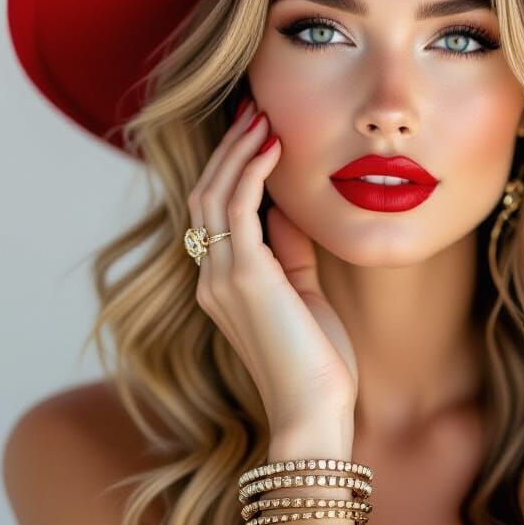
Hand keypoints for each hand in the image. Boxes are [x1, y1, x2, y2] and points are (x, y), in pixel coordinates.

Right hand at [187, 97, 357, 432]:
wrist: (315, 414)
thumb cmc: (316, 361)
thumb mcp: (303, 293)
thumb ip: (290, 252)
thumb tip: (289, 210)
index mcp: (222, 283)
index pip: (215, 212)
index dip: (230, 168)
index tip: (255, 133)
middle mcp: (211, 277)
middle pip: (207, 193)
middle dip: (230, 149)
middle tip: (253, 110)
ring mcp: (221, 277)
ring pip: (215, 194)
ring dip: (238, 151)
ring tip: (263, 117)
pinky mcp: (244, 278)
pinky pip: (238, 210)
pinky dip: (252, 173)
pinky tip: (274, 148)